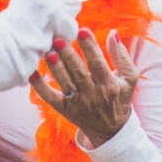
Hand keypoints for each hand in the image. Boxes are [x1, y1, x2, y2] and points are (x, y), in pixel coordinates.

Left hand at [30, 28, 138, 147]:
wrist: (112, 131)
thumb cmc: (120, 97)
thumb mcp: (129, 78)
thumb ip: (121, 56)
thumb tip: (112, 33)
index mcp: (109, 85)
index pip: (98, 64)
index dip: (90, 47)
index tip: (82, 31)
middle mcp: (93, 95)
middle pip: (79, 73)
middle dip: (68, 56)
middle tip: (58, 40)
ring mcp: (78, 104)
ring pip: (65, 84)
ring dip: (55, 68)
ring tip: (48, 53)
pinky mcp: (65, 110)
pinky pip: (51, 99)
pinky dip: (40, 88)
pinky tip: (31, 74)